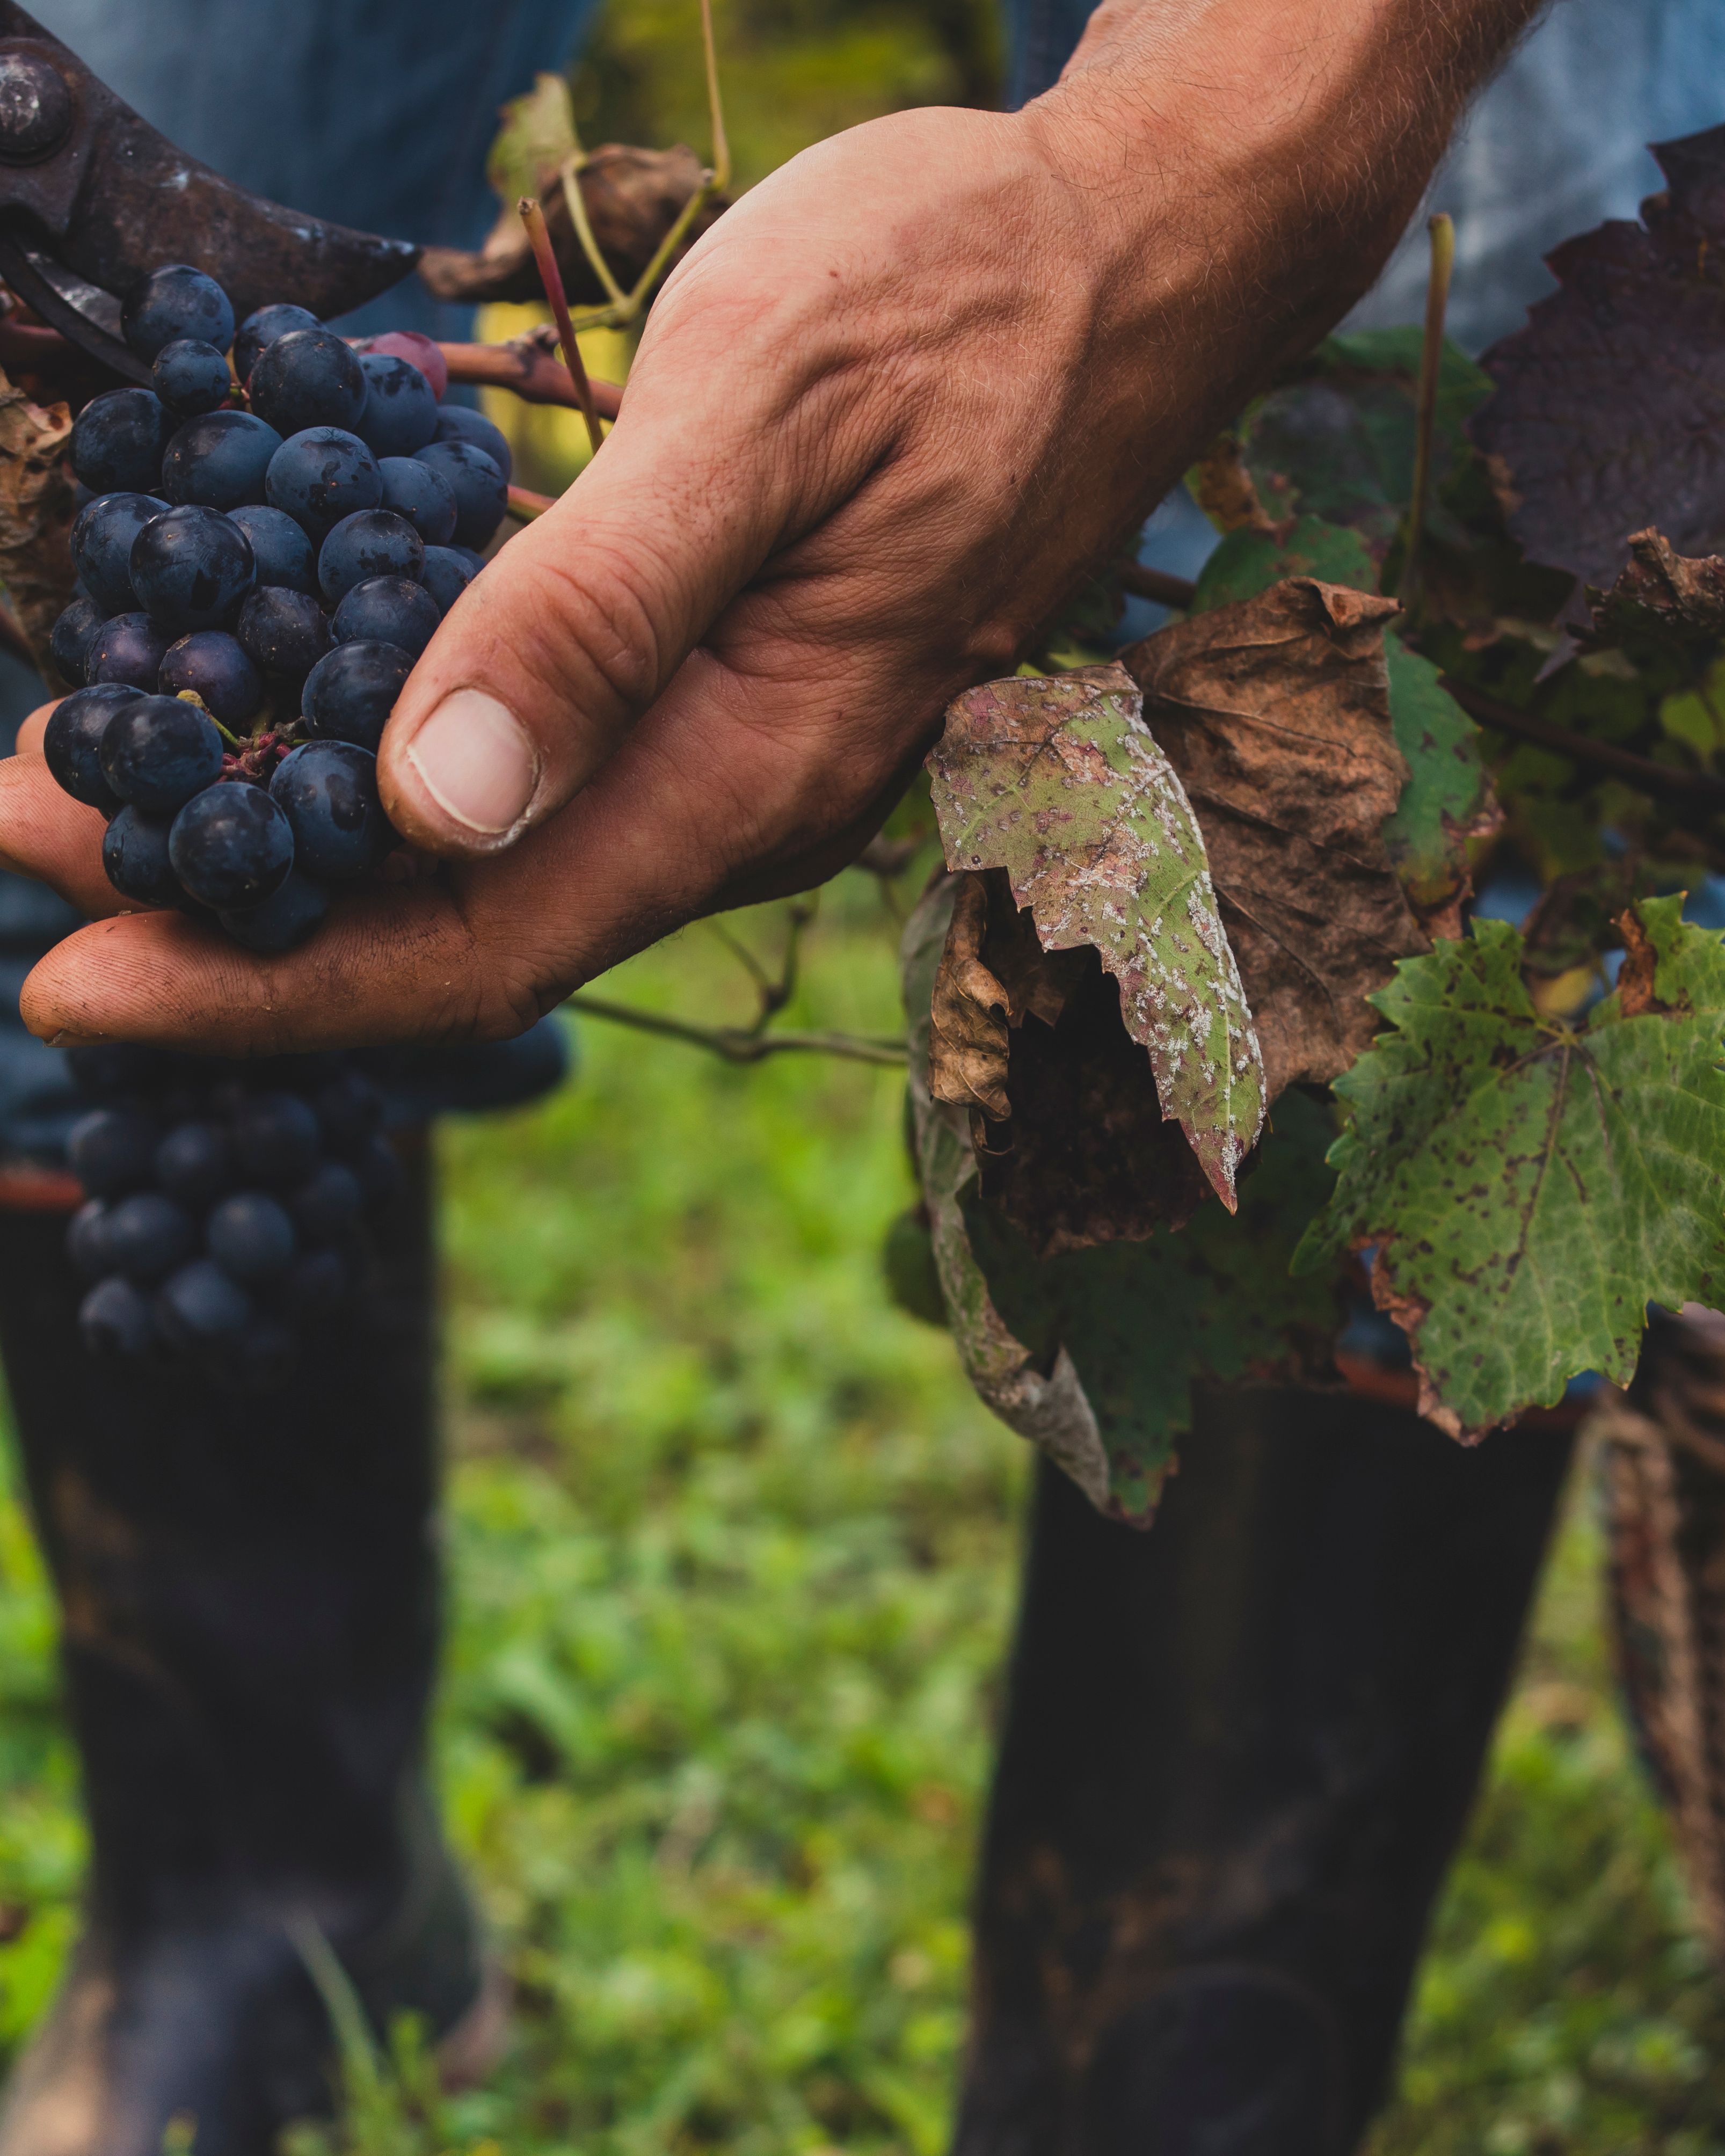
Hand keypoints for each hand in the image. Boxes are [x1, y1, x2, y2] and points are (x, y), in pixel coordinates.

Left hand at [0, 0, 1535, 1052]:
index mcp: (751, 774)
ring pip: (488, 870)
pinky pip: (531, 787)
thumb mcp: (763, 415)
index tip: (65, 980)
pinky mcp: (718, 695)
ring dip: (295, 852)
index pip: (476, 945)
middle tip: (21, 853)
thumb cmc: (957, 306)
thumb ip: (600, 615)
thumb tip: (433, 805)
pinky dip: (381, 775)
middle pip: (461, 934)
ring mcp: (732, 760)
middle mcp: (734, 806)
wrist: (1116, 266)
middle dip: (234, 924)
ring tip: (100, 791)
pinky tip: (277, 721)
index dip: (265, 985)